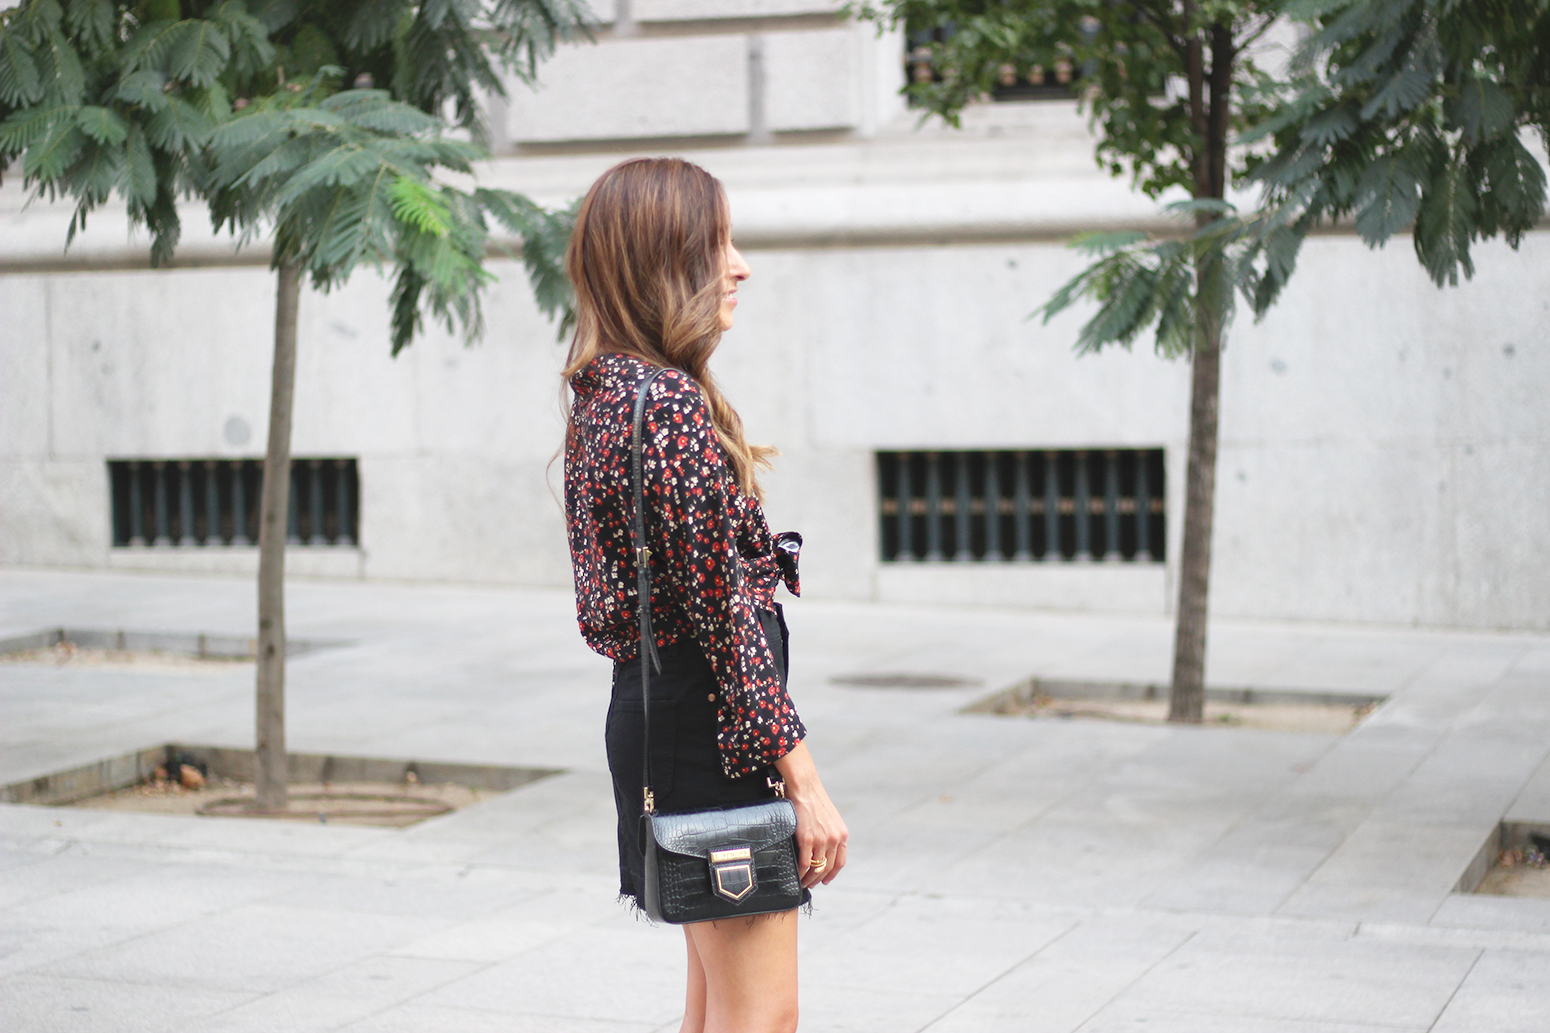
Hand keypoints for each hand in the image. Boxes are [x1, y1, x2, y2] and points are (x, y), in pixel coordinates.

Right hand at [773, 742, 847, 888]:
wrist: (805, 786)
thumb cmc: (814, 799)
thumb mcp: (830, 817)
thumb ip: (830, 832)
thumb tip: (822, 846)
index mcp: (842, 834)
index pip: (840, 862)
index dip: (832, 874)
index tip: (826, 880)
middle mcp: (835, 839)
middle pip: (828, 868)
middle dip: (819, 879)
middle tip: (811, 884)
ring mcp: (822, 840)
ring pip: (817, 868)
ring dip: (810, 879)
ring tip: (803, 883)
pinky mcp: (807, 839)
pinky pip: (805, 863)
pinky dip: (801, 873)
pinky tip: (797, 876)